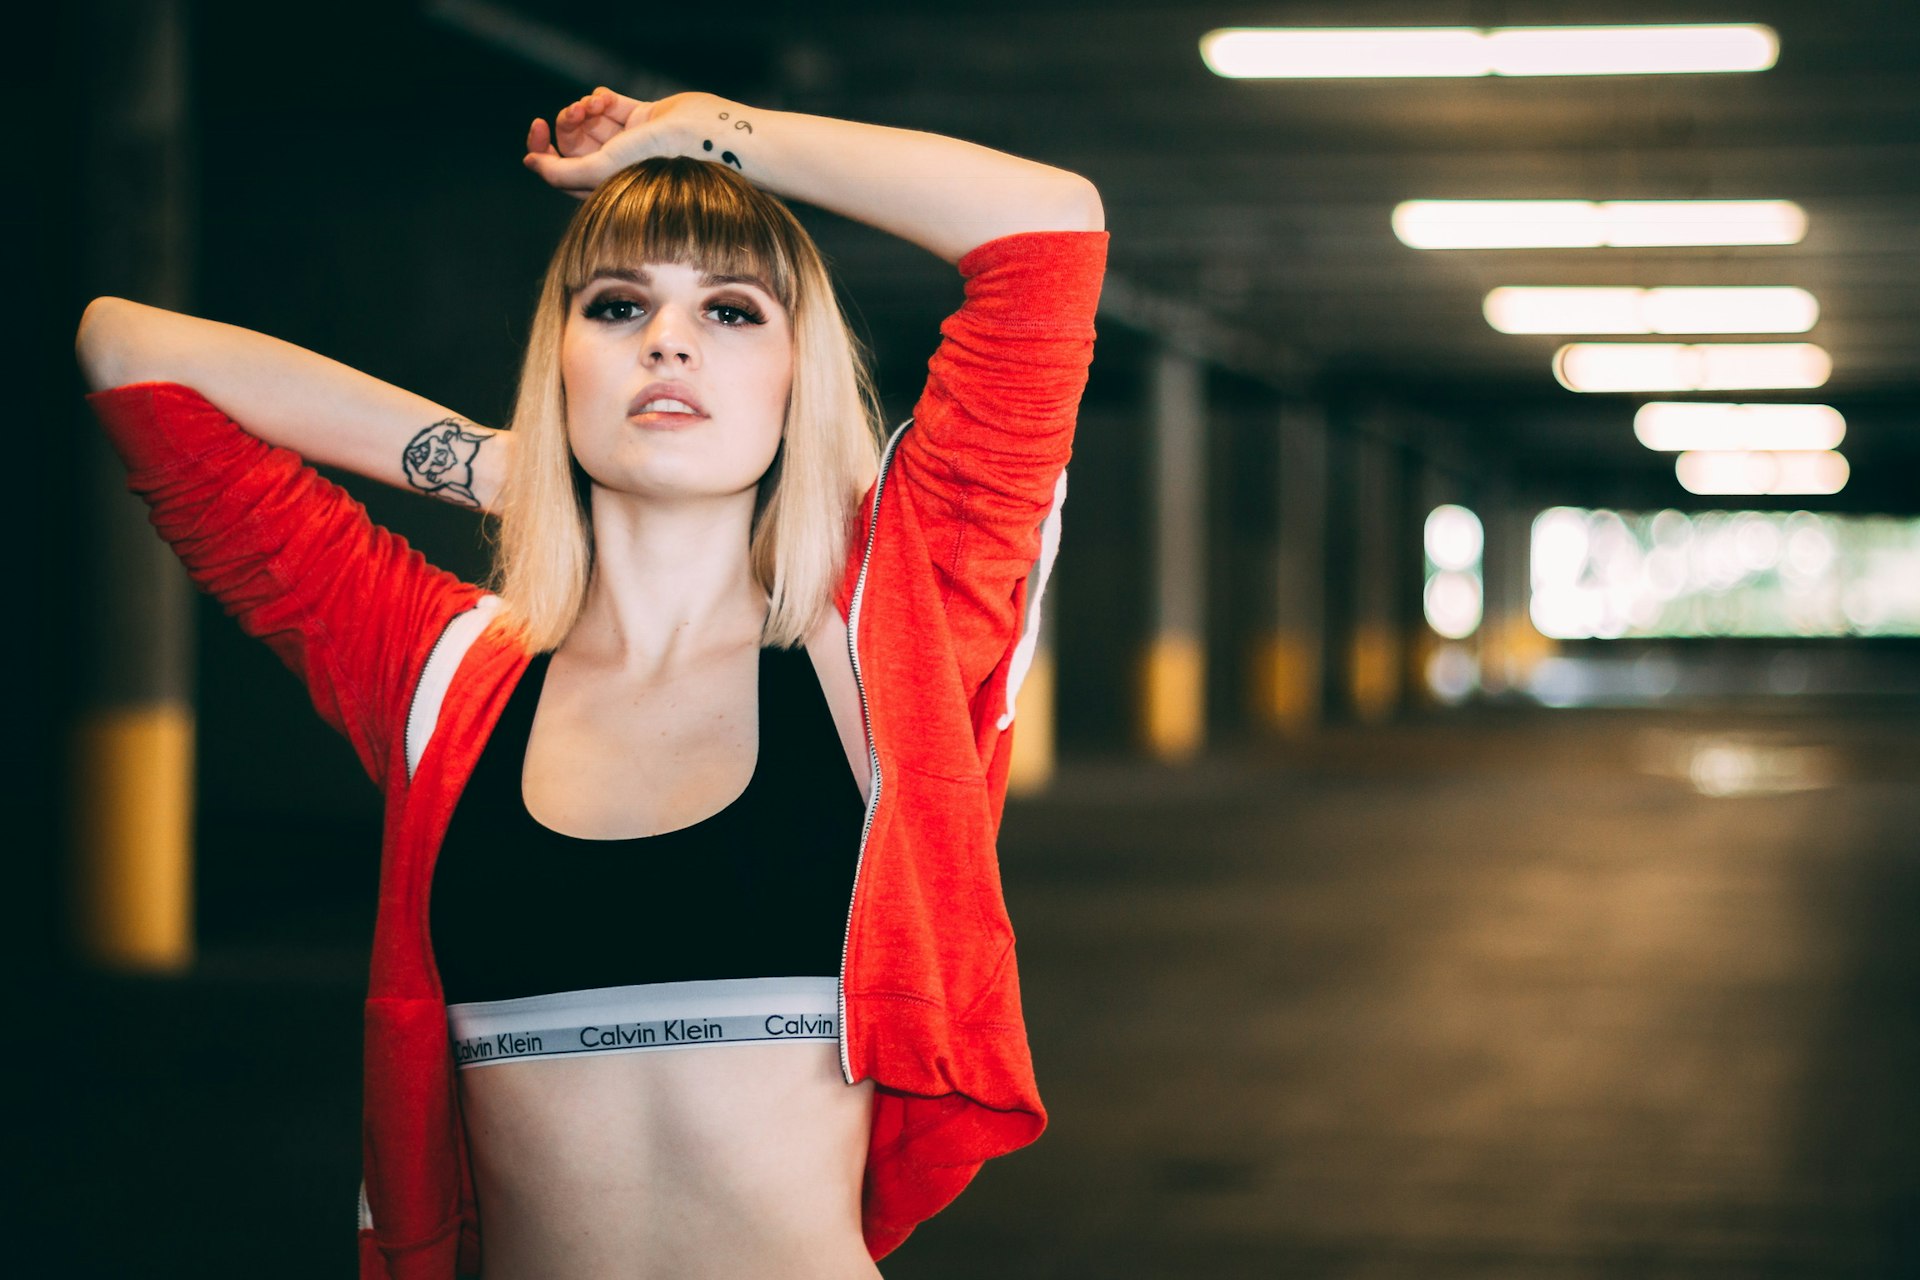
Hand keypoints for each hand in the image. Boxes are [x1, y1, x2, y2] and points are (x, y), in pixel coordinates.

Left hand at [524, 88, 711, 198]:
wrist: (698, 134)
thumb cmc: (654, 159)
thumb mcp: (599, 170)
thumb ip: (560, 172)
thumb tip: (529, 163)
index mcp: (605, 184)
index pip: (561, 169)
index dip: (542, 149)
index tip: (538, 128)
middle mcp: (616, 164)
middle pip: (574, 141)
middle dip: (568, 122)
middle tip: (577, 112)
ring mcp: (629, 140)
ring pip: (590, 119)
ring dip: (584, 106)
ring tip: (594, 104)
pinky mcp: (641, 116)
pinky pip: (610, 102)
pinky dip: (602, 96)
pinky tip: (606, 98)